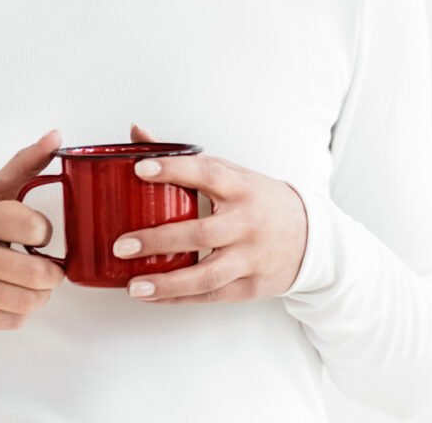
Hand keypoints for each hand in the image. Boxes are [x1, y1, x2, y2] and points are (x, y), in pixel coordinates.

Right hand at [0, 129, 66, 330]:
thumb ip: (24, 164)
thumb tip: (56, 135)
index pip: (36, 229)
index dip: (44, 234)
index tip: (36, 235)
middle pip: (38, 274)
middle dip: (52, 273)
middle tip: (46, 268)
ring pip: (29, 301)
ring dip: (40, 295)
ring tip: (29, 283)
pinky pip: (13, 321)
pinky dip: (20, 311)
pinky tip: (8, 296)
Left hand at [114, 124, 308, 303]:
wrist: (310, 237)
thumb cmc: (260, 201)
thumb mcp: (231, 174)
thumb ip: (184, 160)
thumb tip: (138, 132)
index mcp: (241, 187)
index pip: (206, 174)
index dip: (173, 170)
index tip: (140, 169)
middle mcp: (247, 222)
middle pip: (201, 233)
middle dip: (158, 241)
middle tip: (122, 245)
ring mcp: (251, 257)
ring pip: (207, 275)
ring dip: (167, 283)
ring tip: (133, 285)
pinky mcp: (252, 286)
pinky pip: (211, 295)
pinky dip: (179, 299)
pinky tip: (153, 296)